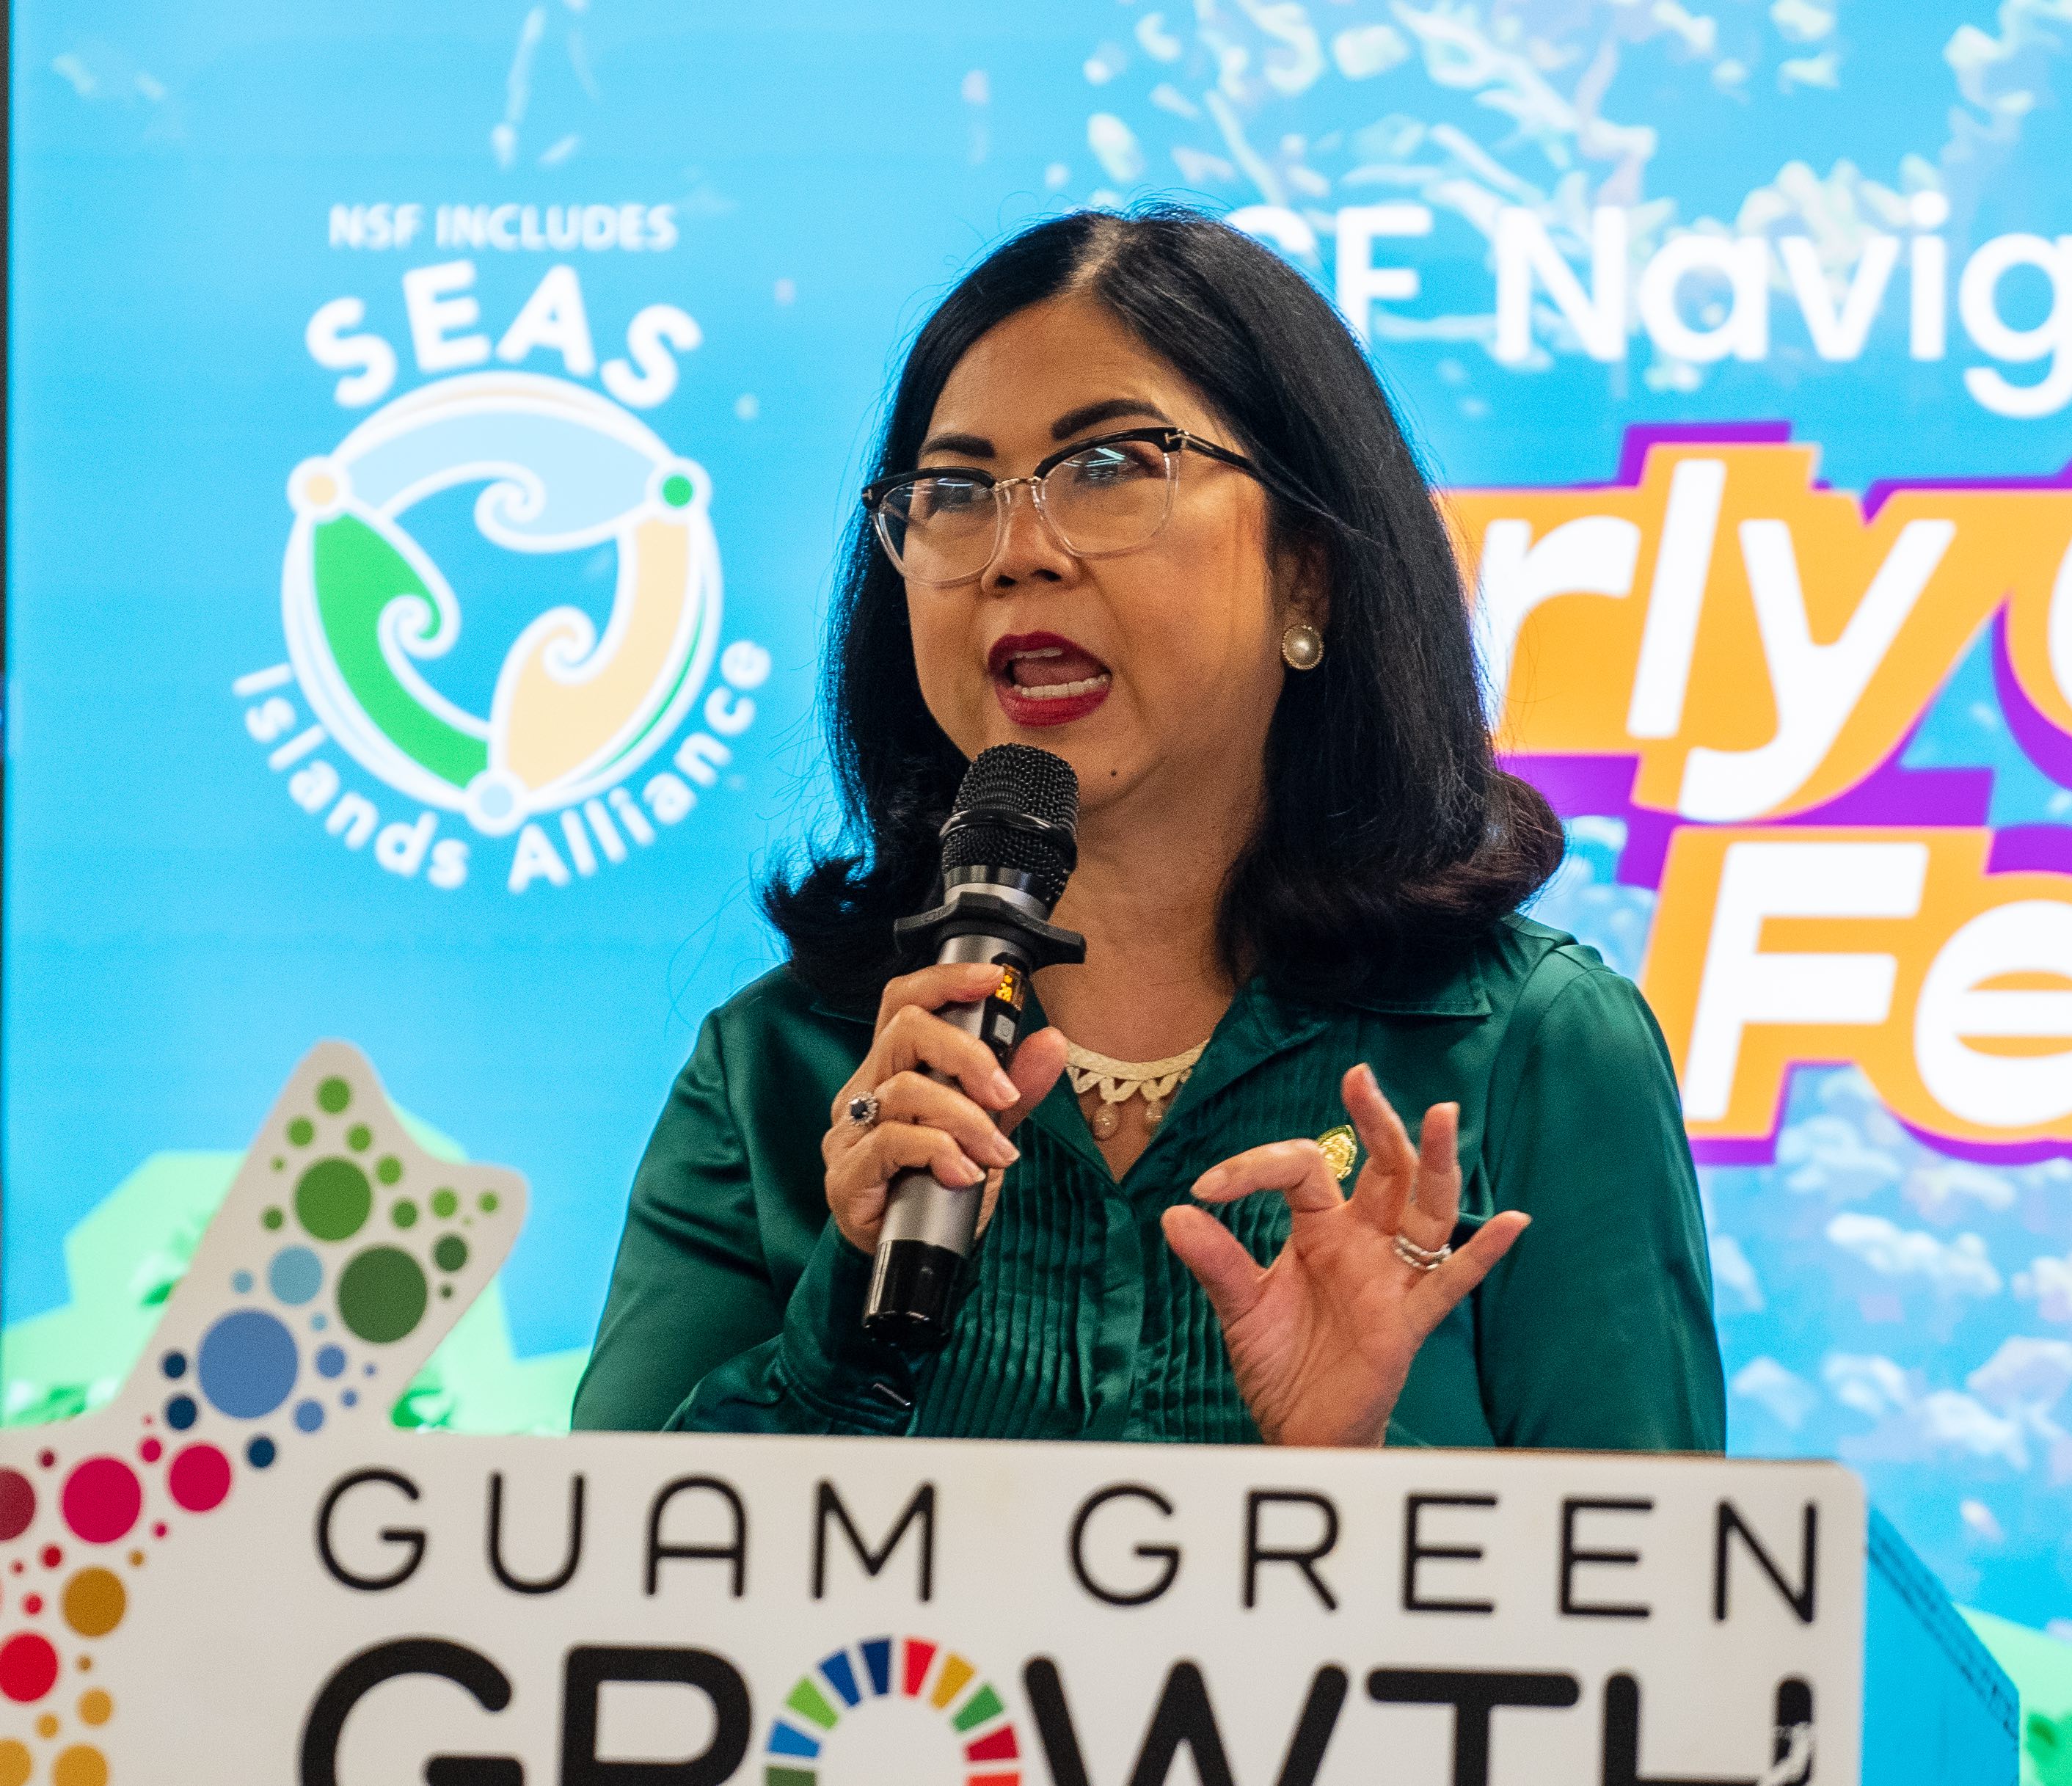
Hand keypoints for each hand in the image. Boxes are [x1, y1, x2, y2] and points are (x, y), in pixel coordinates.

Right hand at [823, 961, 1067, 1252]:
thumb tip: (1051, 1042)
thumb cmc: (940, 1185)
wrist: (918, 1257)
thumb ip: (1015, 1088)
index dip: (946, 981)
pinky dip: (938, 1152)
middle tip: (1005, 1096)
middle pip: (906, 1031)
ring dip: (964, 1120)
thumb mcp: (988, 1130)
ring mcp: (850, 1132)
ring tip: (995, 1154)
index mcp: (893, 1068)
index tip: (994, 980)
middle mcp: (865, 1089)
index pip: (905, 1001)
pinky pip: (891, 1142)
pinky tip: (963, 1173)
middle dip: (968, 1056)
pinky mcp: (846, 1175)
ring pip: (905, 1089)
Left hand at [1161, 1063, 1528, 1447]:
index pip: (1302, 1169)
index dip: (1254, 1168)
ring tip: (1444, 1116)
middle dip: (1375, 1122)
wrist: (1298, 1429)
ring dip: (1436, 1164)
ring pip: (1424, 1210)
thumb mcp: (1240, 1307)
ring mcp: (1392, 1278)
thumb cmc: (1279, 1362)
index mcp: (1321, 1228)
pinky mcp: (1408, 1321)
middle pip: (1382, 1168)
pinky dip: (1482, 1254)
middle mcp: (1364, 1242)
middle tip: (1360, 1079)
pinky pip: (1451, 1283)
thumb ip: (1216, 1261)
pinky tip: (1511, 1222)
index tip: (1205, 1189)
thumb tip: (1175, 1213)